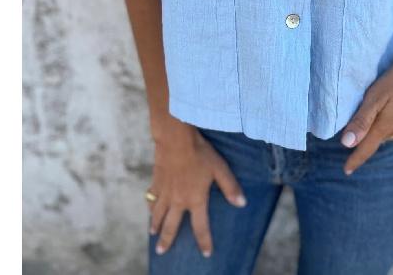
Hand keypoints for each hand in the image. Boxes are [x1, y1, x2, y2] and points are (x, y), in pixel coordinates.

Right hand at [147, 118, 246, 257]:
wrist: (176, 139)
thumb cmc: (200, 153)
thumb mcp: (220, 168)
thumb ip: (230, 187)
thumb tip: (242, 204)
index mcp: (195, 199)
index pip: (200, 227)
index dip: (204, 241)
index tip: (206, 253)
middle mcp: (178, 200)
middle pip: (171, 226)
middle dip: (167, 240)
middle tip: (162, 252)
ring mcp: (165, 192)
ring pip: (157, 214)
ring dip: (155, 225)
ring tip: (153, 234)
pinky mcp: (156, 181)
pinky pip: (151, 198)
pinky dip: (150, 206)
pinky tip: (150, 208)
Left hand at [340, 43, 392, 174]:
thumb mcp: (377, 97)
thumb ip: (362, 120)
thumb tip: (346, 144)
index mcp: (384, 126)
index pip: (366, 148)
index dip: (355, 160)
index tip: (346, 171)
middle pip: (376, 140)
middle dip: (364, 146)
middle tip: (352, 151)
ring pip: (387, 132)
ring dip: (376, 134)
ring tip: (366, 134)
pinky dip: (387, 125)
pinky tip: (387, 118)